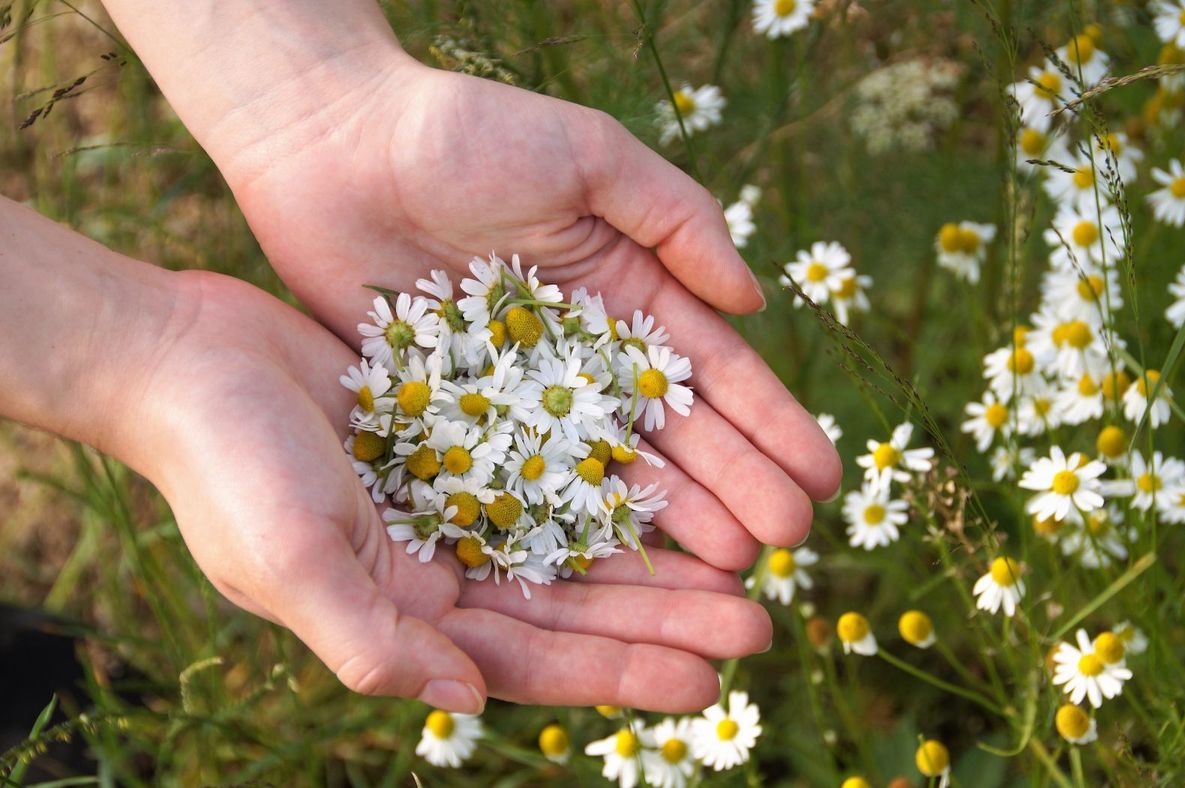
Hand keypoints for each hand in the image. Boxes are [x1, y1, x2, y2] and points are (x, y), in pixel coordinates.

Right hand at [137, 270, 772, 711]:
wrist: (184, 358)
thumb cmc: (225, 466)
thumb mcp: (289, 562)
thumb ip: (373, 642)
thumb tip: (467, 701)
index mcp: (405, 613)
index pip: (534, 659)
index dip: (621, 671)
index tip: (710, 678)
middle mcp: (439, 567)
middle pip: (574, 606)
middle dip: (664, 618)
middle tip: (758, 621)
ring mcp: (454, 499)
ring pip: (578, 538)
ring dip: (656, 554)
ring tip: (744, 561)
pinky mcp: (460, 434)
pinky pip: (555, 463)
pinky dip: (613, 477)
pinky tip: (673, 477)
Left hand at [212, 55, 841, 571]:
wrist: (333, 147)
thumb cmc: (465, 133)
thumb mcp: (589, 156)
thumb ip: (676, 219)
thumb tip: (756, 299)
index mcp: (626, 292)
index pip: (712, 370)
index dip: (769, 422)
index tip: (820, 474)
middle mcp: (583, 356)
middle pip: (671, 435)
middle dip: (735, 486)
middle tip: (785, 544)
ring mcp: (521, 396)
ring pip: (607, 471)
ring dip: (669, 519)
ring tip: (725, 568)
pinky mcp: (456, 421)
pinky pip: (519, 483)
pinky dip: (566, 525)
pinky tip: (613, 567)